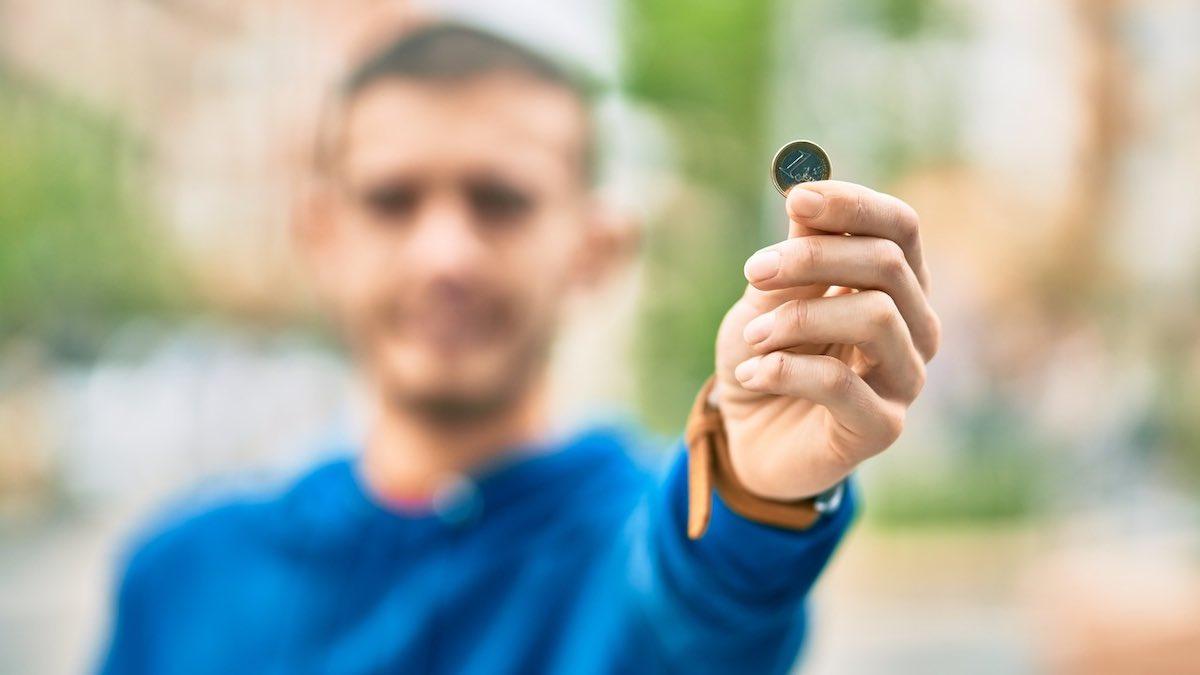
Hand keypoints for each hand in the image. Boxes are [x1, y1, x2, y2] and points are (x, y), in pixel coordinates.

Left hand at [713, 181, 940, 500]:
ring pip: (875, 317)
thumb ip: (792, 256)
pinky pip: (840, 383)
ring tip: (751, 337)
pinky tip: (752, 372)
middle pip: (887, 264)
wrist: (746, 437)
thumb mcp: (766, 298)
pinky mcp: (882, 427)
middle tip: (754, 270)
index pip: (899, 227)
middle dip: (811, 258)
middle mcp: (915, 327)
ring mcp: (906, 378)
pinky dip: (785, 369)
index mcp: (895, 284)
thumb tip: (804, 192)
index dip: (851, 206)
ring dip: (798, 317)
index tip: (796, 197)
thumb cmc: (764, 356)